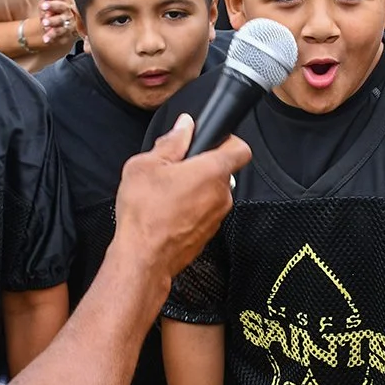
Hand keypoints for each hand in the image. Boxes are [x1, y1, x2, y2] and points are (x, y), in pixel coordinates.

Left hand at [35, 0, 74, 43]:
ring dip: (53, 21)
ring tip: (44, 23)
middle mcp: (69, 9)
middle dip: (53, 6)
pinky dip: (52, 36)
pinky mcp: (66, 32)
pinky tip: (45, 39)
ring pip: (61, 21)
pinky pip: (59, 34)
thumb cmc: (58, 6)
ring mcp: (68, 21)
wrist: (68, 22)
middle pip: (62, 7)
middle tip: (43, 7)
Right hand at [114, 115, 249, 281]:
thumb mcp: (146, 165)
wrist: (143, 258)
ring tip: (167, 192)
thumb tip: (183, 127)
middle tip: (175, 168)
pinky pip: (205, 213)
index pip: (240, 148)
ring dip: (195, 189)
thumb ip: (171, 142)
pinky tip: (168, 211)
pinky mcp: (209, 234)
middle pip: (222, 170)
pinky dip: (192, 209)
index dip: (227, 140)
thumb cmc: (145, 214)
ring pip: (212, 193)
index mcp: (212, 171)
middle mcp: (222, 194)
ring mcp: (217, 217)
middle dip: (201, 166)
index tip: (212, 141)